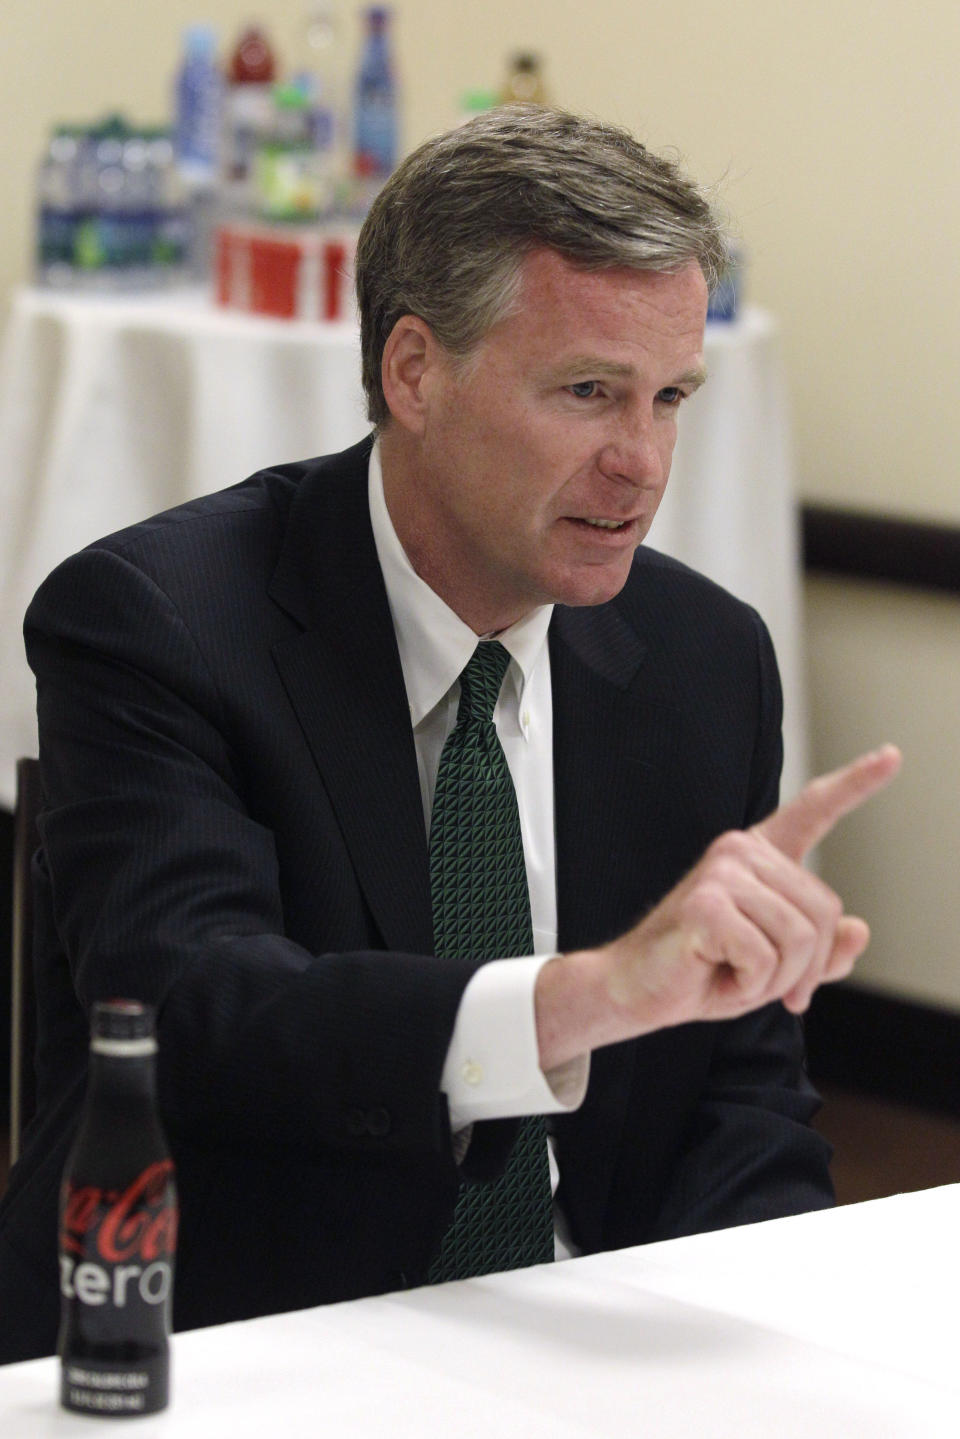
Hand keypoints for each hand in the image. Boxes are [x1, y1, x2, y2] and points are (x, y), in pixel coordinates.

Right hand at [536, 745, 901, 1067]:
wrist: (639, 990)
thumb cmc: (703, 971)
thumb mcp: (775, 967)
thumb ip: (820, 952)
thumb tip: (858, 931)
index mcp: (760, 857)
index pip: (814, 810)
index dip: (856, 784)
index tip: (892, 756)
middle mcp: (741, 851)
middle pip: (823, 913)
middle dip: (802, 967)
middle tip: (758, 979)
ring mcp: (722, 872)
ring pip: (800, 940)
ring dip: (773, 980)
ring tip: (731, 973)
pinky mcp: (707, 904)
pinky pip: (766, 958)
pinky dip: (748, 985)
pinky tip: (715, 972)